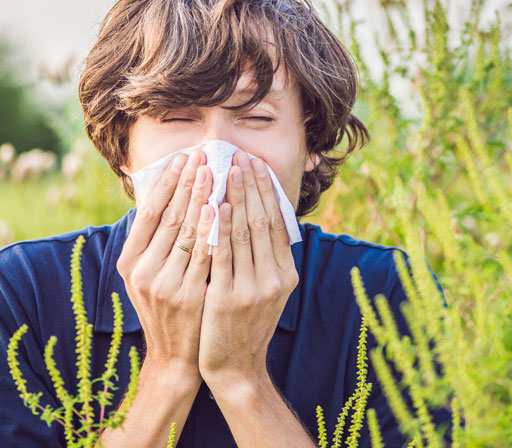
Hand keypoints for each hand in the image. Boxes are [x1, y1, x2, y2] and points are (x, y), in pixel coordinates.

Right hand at [116, 150, 214, 384]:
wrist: (176, 356)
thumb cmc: (166, 307)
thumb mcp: (149, 275)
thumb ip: (154, 241)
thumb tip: (169, 195)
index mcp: (129, 262)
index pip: (148, 212)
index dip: (166, 182)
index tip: (182, 157)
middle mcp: (142, 272)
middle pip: (168, 216)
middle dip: (187, 182)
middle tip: (202, 154)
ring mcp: (164, 285)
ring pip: (186, 231)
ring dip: (201, 197)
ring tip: (214, 170)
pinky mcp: (188, 296)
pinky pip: (204, 255)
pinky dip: (212, 229)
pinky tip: (220, 207)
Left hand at [198, 151, 298, 387]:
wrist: (235, 366)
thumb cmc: (247, 322)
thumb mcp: (268, 290)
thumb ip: (268, 257)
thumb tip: (263, 215)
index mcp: (286, 274)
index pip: (278, 222)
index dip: (268, 191)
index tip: (257, 164)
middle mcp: (275, 278)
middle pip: (262, 221)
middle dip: (251, 185)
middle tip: (241, 157)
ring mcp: (252, 289)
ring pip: (243, 232)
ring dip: (235, 197)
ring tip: (226, 170)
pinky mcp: (226, 298)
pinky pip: (222, 254)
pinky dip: (219, 227)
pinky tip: (213, 205)